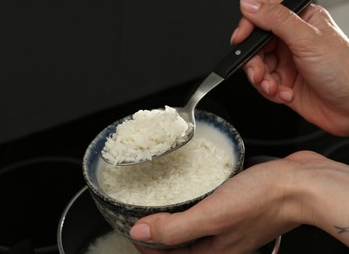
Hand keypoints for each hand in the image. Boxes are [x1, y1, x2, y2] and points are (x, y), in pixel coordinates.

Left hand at [130, 151, 348, 252]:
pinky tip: (190, 193)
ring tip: (161, 204)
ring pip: (192, 227)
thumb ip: (176, 228)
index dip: (148, 245)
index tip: (133, 229)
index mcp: (212, 252)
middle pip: (179, 243)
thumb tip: (141, 233)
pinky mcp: (234, 209)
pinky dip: (193, 205)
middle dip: (159, 232)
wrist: (297, 184)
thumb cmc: (262, 201)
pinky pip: (206, 212)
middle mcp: (219, 243)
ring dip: (175, 218)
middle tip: (143, 216)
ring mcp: (228, 226)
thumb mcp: (212, 216)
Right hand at [231, 0, 348, 135]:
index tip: (240, 39)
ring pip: (256, 67)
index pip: (263, 14)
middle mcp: (291, 40)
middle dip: (254, 62)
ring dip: (262, 80)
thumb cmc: (344, 71)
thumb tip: (249, 6)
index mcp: (300, 20)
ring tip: (274, 87)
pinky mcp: (284, 82)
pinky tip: (285, 94)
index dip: (248, 25)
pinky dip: (271, 92)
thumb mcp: (308, 39)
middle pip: (255, 45)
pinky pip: (263, 84)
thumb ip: (276, 20)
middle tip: (259, 73)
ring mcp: (287, 62)